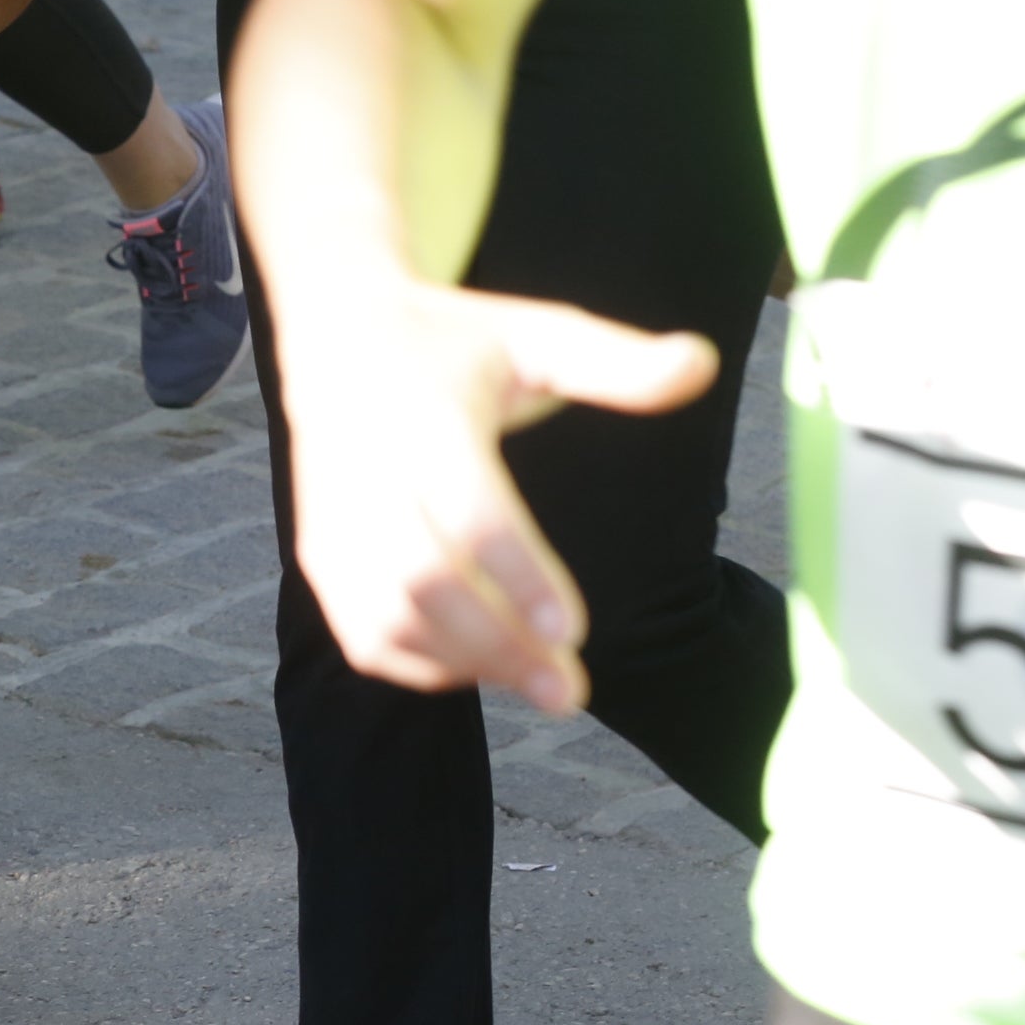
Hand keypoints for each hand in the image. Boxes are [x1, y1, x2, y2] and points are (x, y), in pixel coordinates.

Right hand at [279, 283, 716, 711]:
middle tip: (570, 690)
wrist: (335, 333)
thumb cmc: (454, 342)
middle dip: (497, 643)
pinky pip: (364, 633)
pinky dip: (421, 666)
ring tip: (544, 683)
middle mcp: (366, 469)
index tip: (574, 629)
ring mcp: (334, 517)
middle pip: (422, 580)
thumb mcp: (534, 335)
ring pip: (386, 618)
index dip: (518, 572)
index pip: (467, 508)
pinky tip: (485, 666)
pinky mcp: (319, 554)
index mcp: (424, 414)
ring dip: (465, 664)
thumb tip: (704, 363)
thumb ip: (616, 362)